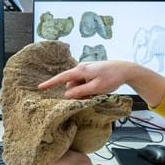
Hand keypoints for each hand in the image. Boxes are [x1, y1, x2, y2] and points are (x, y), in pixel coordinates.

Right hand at [38, 60, 164, 106]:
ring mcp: (85, 70)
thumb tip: (66, 95)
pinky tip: (98, 89)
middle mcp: (81, 68)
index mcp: (80, 70)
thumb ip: (80, 92)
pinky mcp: (90, 72)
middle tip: (90, 96)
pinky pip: (83, 83)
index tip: (39, 87)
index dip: (50, 83)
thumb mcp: (96, 88)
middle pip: (71, 84)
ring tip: (97, 91)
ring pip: (78, 85)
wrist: (125, 69)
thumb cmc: (111, 78)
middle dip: (76, 93)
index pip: (61, 78)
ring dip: (83, 91)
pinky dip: (87, 88)